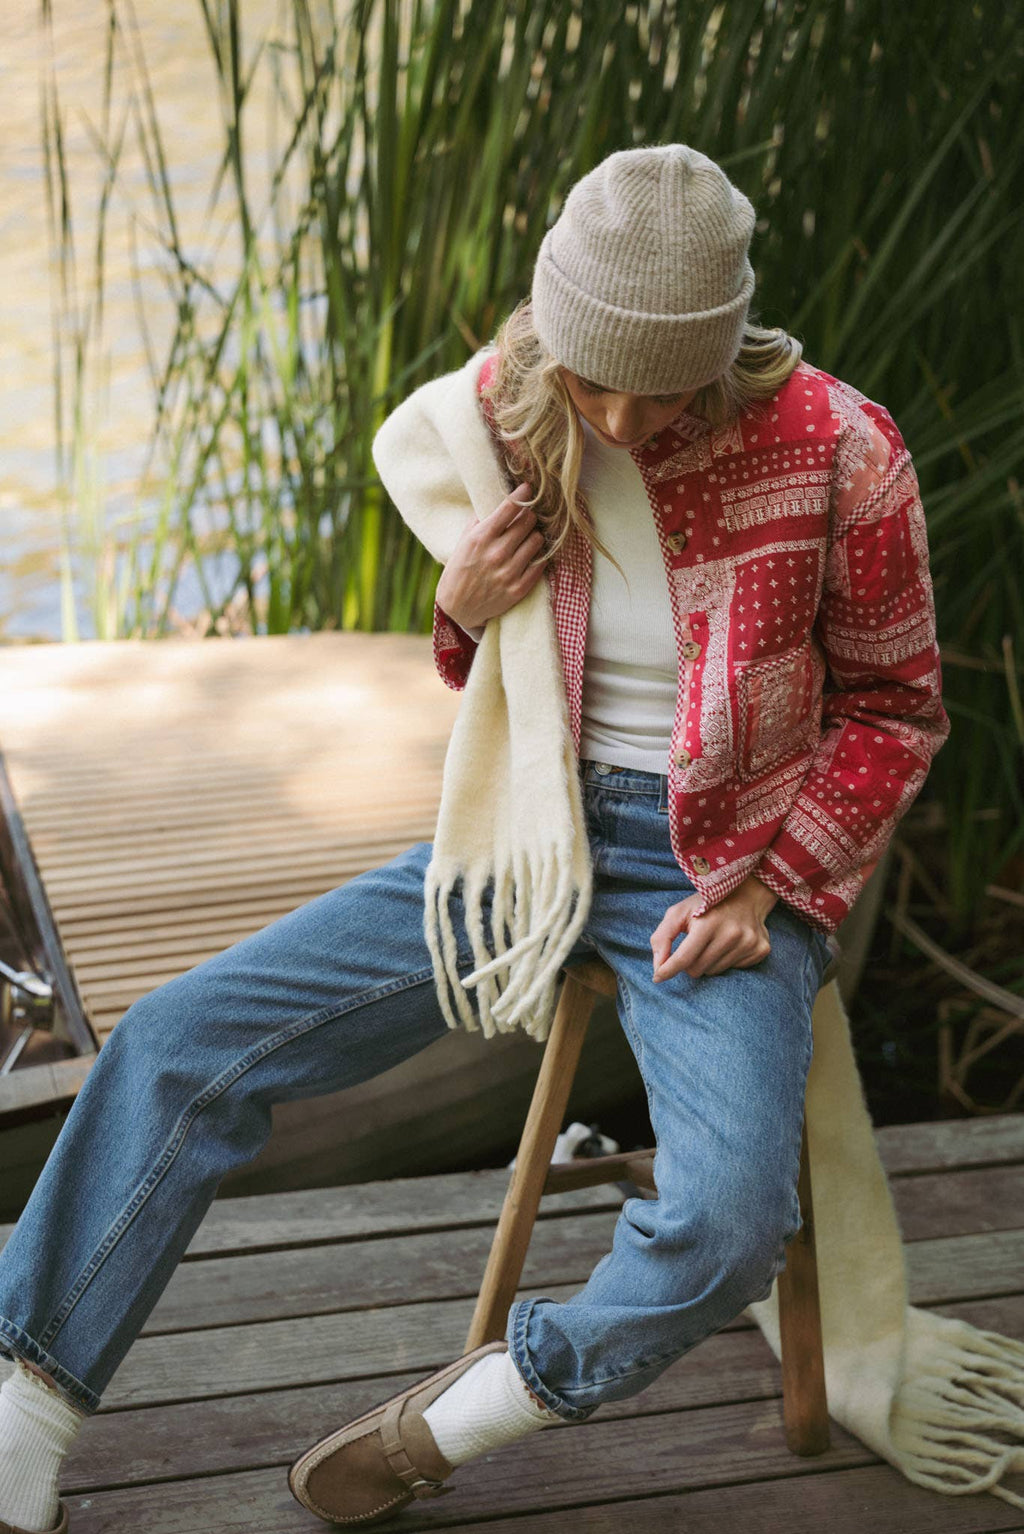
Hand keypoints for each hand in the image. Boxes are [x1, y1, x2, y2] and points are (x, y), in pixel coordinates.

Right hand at [435, 481, 548, 631]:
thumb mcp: (464, 541)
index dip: (522, 494)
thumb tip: (501, 501)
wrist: (458, 607)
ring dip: (534, 536)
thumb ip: (481, 521)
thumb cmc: (460, 569)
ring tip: (527, 539)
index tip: (528, 488)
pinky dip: (538, 557)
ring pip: (538, 540)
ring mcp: (509, 572)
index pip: (510, 508)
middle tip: (526, 518)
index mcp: (481, 538)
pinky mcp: (519, 589)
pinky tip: (530, 556)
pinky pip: (541, 564)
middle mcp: (497, 553)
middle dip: (528, 516)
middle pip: (528, 521)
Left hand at [650, 875, 778, 980]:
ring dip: (707, 962)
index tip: (657, 978)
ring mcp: (748, 943)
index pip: (683, 958)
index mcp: (708, 923)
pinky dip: (726, 961)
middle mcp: (731, 934)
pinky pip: (733, 970)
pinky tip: (729, 945)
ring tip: (713, 942)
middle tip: (694, 945)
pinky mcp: (760, 950)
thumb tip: (658, 968)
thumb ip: (662, 937)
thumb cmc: (706, 905)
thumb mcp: (679, 912)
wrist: (747, 894)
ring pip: (714, 972)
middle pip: (697, 970)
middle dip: (689, 962)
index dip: (667, 970)